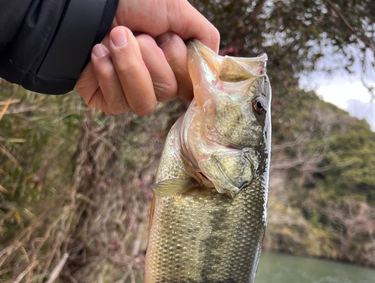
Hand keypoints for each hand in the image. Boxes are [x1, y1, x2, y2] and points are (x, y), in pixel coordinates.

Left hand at [75, 0, 219, 114]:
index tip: (168, 40)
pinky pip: (117, 104)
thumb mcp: (177, 8)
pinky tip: (97, 53)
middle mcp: (154, 79)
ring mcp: (129, 92)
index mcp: (172, 60)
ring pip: (145, 105)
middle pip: (168, 93)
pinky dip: (107, 73)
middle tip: (138, 33)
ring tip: (115, 37)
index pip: (191, 86)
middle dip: (152, 58)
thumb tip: (214, 64)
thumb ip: (203, 36)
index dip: (182, 67)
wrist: (84, 3)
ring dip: (130, 66)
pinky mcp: (106, 100)